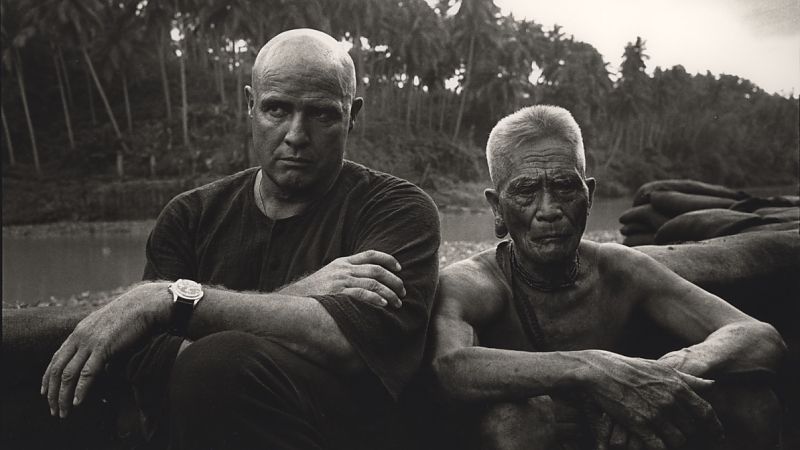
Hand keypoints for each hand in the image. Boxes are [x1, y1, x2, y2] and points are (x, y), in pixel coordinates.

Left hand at [41, 283, 167, 418]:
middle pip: (57, 369)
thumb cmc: (133, 318)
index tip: (46, 393)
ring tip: (63, 412)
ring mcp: (90, 342)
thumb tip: (104, 367)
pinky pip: (87, 373)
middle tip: (53, 409)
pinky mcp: (103, 347)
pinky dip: (81, 390)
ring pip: (68, 374)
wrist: (146, 304)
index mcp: (79, 331)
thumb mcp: (109, 330)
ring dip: (63, 396)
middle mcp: (79, 337)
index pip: (56, 358)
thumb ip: (101, 347)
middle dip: (52, 392)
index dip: (48, 377)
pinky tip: (78, 402)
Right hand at [278, 250, 404, 307]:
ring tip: (397, 302)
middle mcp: (343, 269)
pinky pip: (362, 294)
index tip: (399, 268)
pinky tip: (384, 305)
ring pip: (373, 283)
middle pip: (376, 270)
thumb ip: (345, 273)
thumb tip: (365, 280)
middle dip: (394, 280)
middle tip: (403, 291)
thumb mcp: (329, 275)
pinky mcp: (338, 294)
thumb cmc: (312, 291)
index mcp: (342, 262)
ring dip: (389, 293)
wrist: (292, 300)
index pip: (370, 255)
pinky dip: (375, 299)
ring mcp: (341, 281)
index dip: (387, 259)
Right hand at [580, 351, 722, 448]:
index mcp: (677, 385)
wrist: (601, 371)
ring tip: (666, 438)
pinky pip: (659, 445)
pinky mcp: (639, 424)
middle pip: (692, 428)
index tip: (718, 436)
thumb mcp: (661, 369)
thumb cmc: (630, 368)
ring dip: (674, 442)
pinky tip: (654, 443)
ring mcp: (655, 413)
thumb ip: (688, 379)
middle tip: (680, 433)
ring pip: (678, 440)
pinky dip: (660, 447)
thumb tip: (713, 385)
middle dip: (688, 433)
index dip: (715, 427)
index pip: (705, 412)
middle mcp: (669, 400)